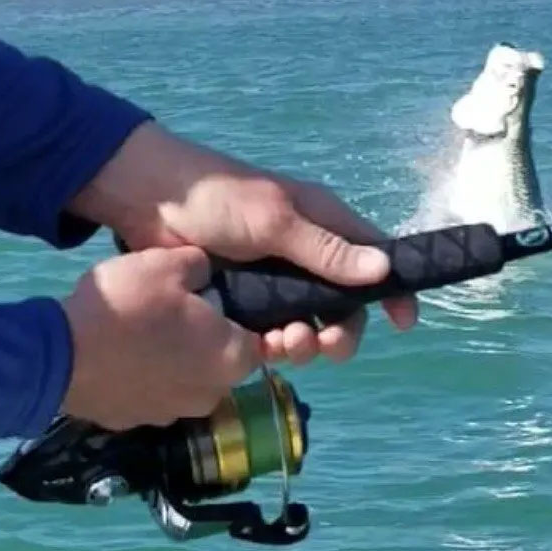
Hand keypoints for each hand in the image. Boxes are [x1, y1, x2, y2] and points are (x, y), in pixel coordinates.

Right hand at [61, 246, 258, 430]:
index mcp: (231, 358)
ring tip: (141, 334)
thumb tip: (204, 275)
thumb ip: (200, 266)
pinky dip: (141, 379)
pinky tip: (117, 356)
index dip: (244, 323)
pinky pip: (149, 395)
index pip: (260, 344)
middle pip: (220, 365)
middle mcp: (210, 395)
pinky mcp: (134, 422)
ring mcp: (171, 415)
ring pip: (184, 382)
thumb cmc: (128, 306)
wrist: (62, 356)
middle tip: (175, 313)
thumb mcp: (168, 262)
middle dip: (205, 342)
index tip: (220, 306)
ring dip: (173, 363)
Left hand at [68, 123, 418, 369]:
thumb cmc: (217, 199)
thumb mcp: (276, 220)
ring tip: (284, 346)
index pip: (374, 258)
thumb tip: (385, 270)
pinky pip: (269, 333)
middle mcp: (304, 254)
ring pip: (307, 324)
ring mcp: (273, 280)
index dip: (393, 290)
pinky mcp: (242, 301)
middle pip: (343, 304)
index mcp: (322, 223)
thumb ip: (326, 250)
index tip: (403, 322)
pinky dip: (272, 347)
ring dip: (305, 342)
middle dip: (341, 330)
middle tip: (326, 345)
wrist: (148, 203)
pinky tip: (260, 351)